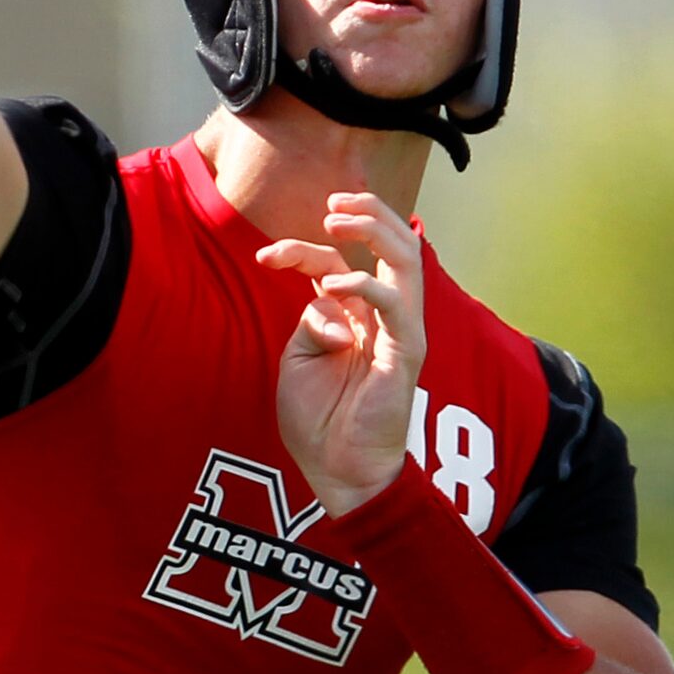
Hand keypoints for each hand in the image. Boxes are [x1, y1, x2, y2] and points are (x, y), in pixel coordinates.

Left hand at [254, 192, 425, 518]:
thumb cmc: (319, 419)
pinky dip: (369, 286)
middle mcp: (383, 316)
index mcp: (357, 314)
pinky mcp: (406, 354)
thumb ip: (312, 321)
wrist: (337, 471)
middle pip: (394, 245)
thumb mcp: (299, 358)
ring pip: (408, 261)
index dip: (303, 248)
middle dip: (367, 213)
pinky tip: (336, 284)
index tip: (265, 258)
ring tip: (340, 218)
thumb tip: (324, 297)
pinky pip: (398, 307)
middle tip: (333, 202)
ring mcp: (400, 332)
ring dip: (376, 231)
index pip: (339, 261)